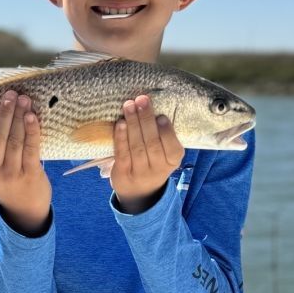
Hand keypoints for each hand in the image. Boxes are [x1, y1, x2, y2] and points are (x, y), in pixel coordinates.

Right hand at [0, 91, 51, 235]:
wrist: (25, 208)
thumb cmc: (8, 179)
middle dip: (5, 113)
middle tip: (10, 95)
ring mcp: (11, 174)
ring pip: (14, 140)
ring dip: (19, 116)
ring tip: (24, 100)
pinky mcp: (30, 174)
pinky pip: (31, 148)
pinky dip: (31, 130)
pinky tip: (31, 116)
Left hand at [111, 95, 183, 213]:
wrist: (139, 192)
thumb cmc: (153, 163)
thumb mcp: (165, 154)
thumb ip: (162, 135)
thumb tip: (150, 107)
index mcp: (173, 161)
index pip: (172, 147)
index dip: (167, 132)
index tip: (161, 116)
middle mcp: (158, 169)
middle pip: (153, 143)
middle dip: (146, 120)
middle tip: (142, 100)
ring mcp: (140, 172)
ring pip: (137, 147)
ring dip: (133, 124)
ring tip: (129, 105)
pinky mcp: (123, 173)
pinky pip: (122, 154)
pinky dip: (121, 137)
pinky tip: (120, 123)